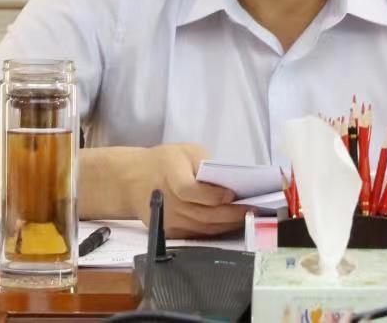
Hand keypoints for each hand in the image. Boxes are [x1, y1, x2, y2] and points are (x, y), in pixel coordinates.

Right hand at [127, 143, 247, 237]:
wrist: (133, 181)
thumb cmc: (164, 162)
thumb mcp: (185, 151)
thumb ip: (204, 164)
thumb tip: (226, 181)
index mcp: (170, 175)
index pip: (190, 191)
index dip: (212, 195)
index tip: (232, 194)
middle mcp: (167, 202)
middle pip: (202, 214)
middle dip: (231, 214)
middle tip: (253, 210)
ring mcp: (167, 221)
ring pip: (203, 227)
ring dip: (227, 224)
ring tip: (247, 217)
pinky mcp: (170, 232)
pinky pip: (197, 234)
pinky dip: (216, 230)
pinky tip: (230, 223)